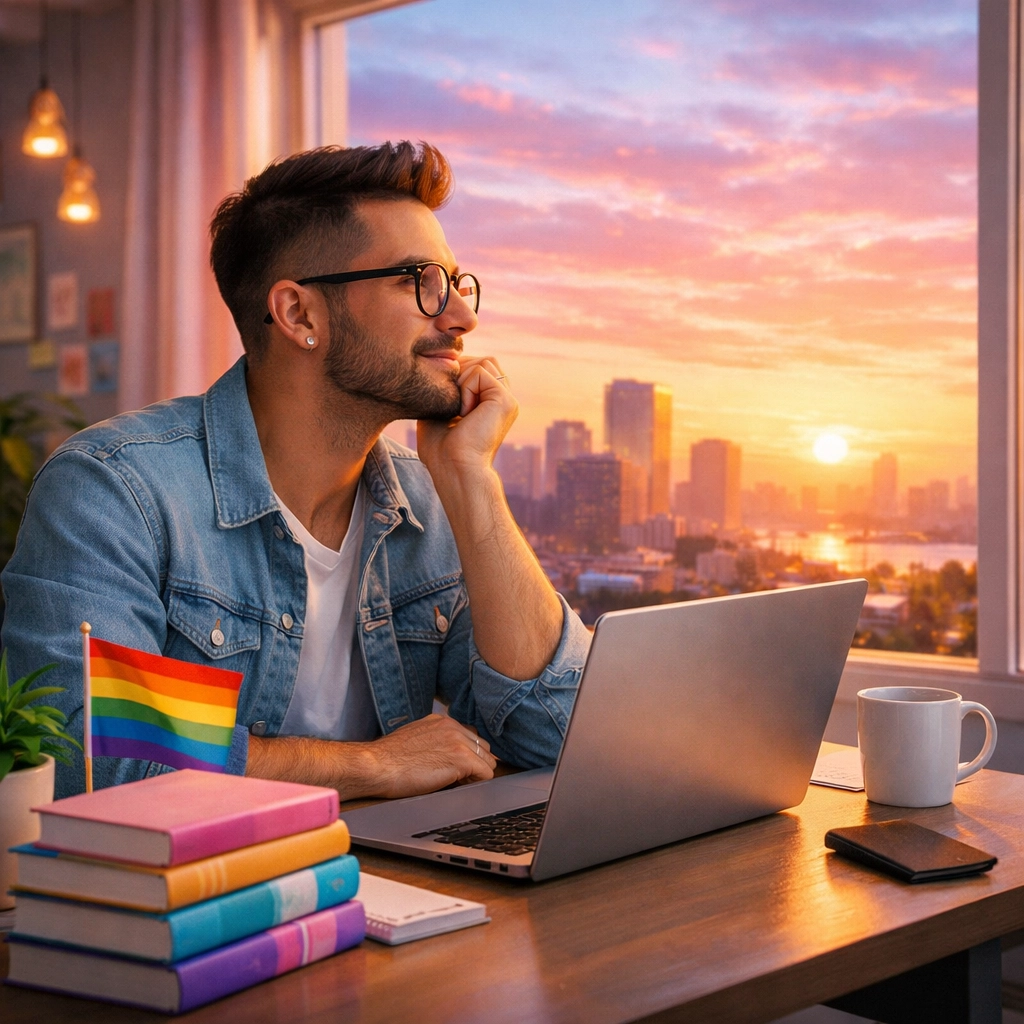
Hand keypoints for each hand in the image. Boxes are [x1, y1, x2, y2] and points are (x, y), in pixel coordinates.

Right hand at [362, 714, 496, 798]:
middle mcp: (453, 726)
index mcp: (442, 721)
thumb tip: (443, 755)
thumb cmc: (388, 759)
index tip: (456, 770)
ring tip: (455, 784)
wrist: (377, 765)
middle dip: (475, 765)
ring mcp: (459, 741)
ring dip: (476, 775)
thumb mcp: (414, 738)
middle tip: (456, 779)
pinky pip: (486, 774)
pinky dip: (476, 784)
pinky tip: (458, 787)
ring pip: (488, 761)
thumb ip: (433, 740)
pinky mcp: (461, 759)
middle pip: (483, 748)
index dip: (467, 756)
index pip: (470, 737)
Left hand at [416, 357, 516, 480]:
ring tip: (459, 409)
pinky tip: (464, 413)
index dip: (456, 375)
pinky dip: (465, 389)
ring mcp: (507, 400)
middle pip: (482, 360)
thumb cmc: (441, 451)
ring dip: (462, 381)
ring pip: (483, 362)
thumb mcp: (437, 413)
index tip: (445, 402)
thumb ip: (443, 390)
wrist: (454, 470)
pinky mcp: (505, 400)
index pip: (476, 368)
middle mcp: (503, 401)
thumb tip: (441, 368)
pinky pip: (480, 372)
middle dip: (459, 373)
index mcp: (491, 404)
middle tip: (451, 405)